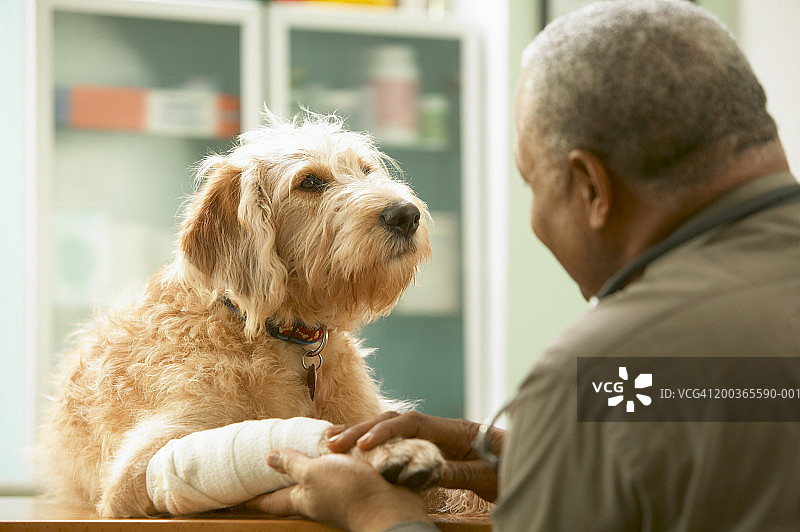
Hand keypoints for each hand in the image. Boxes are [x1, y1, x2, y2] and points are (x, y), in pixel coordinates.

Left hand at [247, 449, 430, 531]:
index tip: (239, 497)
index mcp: (302, 498)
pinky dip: (336, 460)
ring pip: (318, 479)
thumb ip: (293, 464)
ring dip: (311, 465)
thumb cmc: (347, 492)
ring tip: (300, 451)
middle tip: (268, 467)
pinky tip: (339, 449)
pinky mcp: (358, 485)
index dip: (254, 499)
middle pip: (294, 491)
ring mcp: (338, 493)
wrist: (389, 504)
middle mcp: (318, 498)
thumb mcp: (313, 473)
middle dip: (282, 480)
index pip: (271, 501)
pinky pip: (340, 471)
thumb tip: (268, 458)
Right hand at [326, 412, 503, 501]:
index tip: (363, 445)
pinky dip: (376, 442)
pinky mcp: (432, 446)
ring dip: (363, 433)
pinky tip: (356, 447)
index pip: (412, 424)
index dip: (386, 432)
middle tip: (333, 442)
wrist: (527, 463)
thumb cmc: (511, 468)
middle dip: (363, 430)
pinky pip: (399, 441)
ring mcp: (436, 435)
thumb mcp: (489, 475)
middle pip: (395, 421)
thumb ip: (462, 471)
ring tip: (332, 440)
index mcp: (455, 430)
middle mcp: (442, 427)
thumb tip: (431, 470)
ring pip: (393, 428)